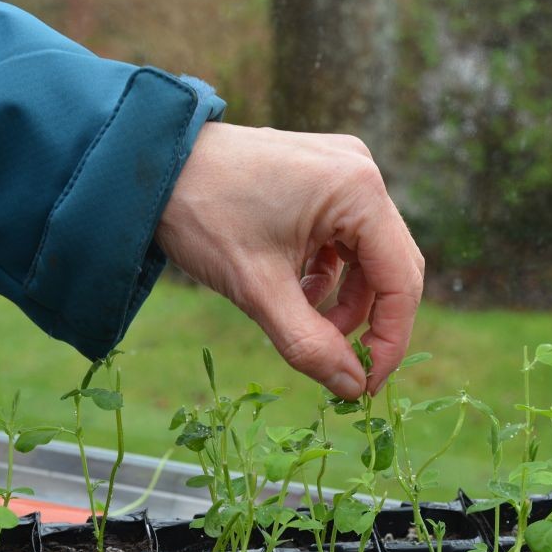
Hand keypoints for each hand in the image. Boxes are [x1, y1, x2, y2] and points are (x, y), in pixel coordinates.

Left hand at [159, 123, 424, 397]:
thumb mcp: (257, 291)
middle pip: (391, 268)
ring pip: (368, 257)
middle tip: (342, 368)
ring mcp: (343, 170)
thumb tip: (351, 388)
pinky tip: (296, 291)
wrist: (150, 162)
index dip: (390, 341)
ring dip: (346, 301)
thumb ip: (310, 345)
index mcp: (358, 192)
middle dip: (369, 322)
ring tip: (305, 325)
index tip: (366, 385)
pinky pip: (346, 238)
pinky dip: (329, 274)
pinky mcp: (323, 177)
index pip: (401, 282)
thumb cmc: (202, 215)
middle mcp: (362, 173)